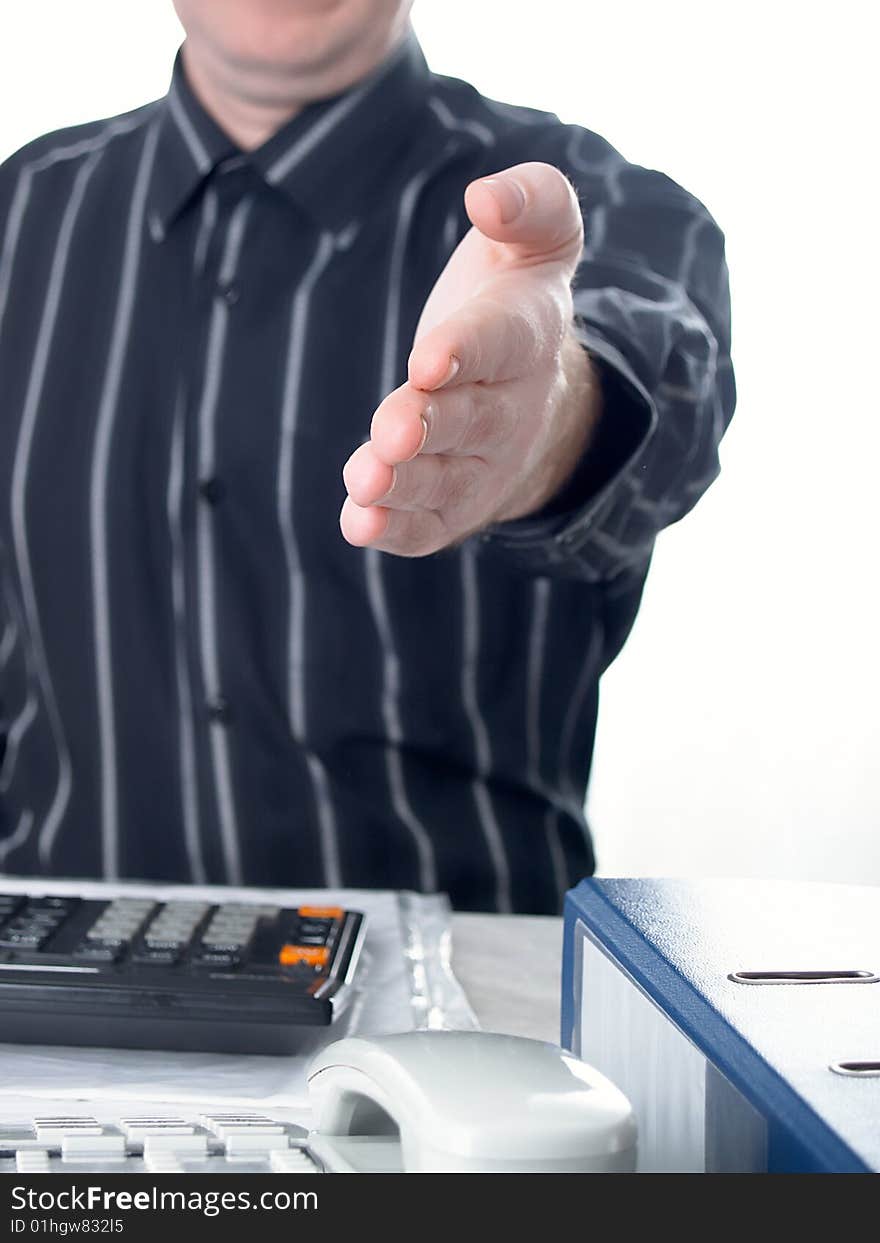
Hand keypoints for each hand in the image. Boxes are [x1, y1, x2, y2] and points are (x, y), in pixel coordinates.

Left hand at [340, 161, 600, 555]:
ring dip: (406, 484)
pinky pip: (430, 525)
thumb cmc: (512, 304)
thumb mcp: (536, 242)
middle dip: (431, 425)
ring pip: (448, 480)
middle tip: (392, 430)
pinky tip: (360, 524)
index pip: (500, 342)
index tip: (427, 359)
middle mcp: (512, 407)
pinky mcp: (456, 506)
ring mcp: (485, 463)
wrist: (535, 397)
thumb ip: (529, 204)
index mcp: (527, 335)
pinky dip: (397, 529)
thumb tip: (485, 195)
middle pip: (473, 420)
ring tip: (365, 484)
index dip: (465, 351)